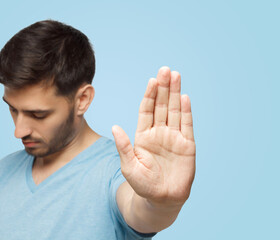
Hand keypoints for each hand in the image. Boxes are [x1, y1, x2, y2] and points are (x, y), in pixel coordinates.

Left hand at [112, 66, 195, 205]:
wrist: (162, 199)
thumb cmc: (143, 185)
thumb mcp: (129, 166)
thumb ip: (123, 146)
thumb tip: (114, 127)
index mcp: (144, 135)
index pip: (147, 110)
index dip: (149, 95)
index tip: (152, 81)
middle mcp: (159, 132)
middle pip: (161, 105)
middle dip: (163, 88)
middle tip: (165, 69)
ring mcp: (174, 137)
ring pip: (174, 110)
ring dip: (175, 93)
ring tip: (176, 75)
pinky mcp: (187, 145)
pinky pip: (187, 125)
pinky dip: (186, 111)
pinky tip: (185, 97)